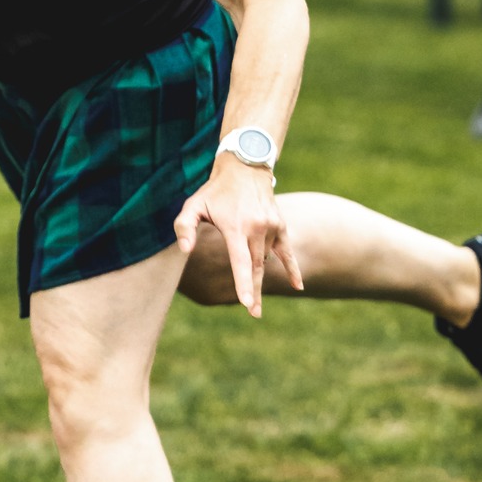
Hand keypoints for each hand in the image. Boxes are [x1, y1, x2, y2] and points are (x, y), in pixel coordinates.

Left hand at [174, 157, 302, 318]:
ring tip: (255, 302)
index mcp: (235, 226)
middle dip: (254, 291)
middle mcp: (257, 228)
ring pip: (266, 260)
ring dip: (260, 279)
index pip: (240, 261)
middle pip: (256, 267)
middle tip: (254, 314)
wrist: (245, 167)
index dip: (243, 283)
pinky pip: (287, 251)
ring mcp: (272, 226)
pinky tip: (297, 286)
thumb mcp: (193, 204)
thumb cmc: (214, 190)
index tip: (247, 302)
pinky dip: (292, 268)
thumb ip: (184, 227)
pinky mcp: (280, 224)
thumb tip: (185, 251)